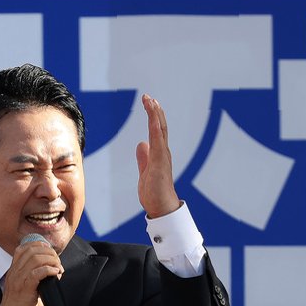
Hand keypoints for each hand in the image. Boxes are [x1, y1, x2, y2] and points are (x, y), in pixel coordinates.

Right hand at [0, 238, 62, 305]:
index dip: (38, 245)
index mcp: (13, 271)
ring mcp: (19, 280)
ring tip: (58, 267)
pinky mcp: (25, 289)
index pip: (22, 248)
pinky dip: (49, 270)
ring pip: (35, 259)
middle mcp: (15, 272)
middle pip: (31, 250)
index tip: (49, 251)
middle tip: (57, 261)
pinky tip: (55, 273)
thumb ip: (34, 278)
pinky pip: (37, 273)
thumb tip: (52, 273)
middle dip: (48, 252)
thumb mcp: (24, 287)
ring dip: (51, 260)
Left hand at [135, 93, 180, 219]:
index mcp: (159, 154)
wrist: (162, 207)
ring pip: (160, 130)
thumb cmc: (155, 193)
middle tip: (149, 97)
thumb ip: (144, 158)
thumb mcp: (145, 171)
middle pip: (160, 127)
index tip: (148, 103)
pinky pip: (158, 140)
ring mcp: (163, 156)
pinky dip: (156, 127)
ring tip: (151, 101)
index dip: (153, 117)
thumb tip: (141, 144)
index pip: (157, 131)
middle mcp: (163, 152)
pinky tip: (153, 117)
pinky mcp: (160, 161)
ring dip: (155, 114)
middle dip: (155, 111)